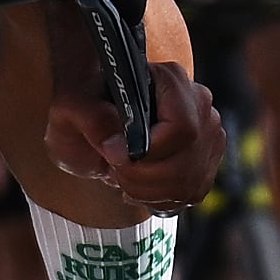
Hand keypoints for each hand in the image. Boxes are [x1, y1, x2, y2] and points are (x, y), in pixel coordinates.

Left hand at [44, 58, 222, 213]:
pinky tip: (140, 185)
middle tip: (115, 170)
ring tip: (124, 178)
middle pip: (187, 160)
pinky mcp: (206, 157)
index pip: (182, 127)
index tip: (115, 155)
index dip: (147, 153)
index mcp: (169, 80)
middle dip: (144, 178)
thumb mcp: (72, 105)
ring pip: (190, 180)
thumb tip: (114, 144)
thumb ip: (91, 118)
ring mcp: (206, 130)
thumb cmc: (86, 100)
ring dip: (150, 191)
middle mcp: (197, 102)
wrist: (96, 107)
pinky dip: (162, 199)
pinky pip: (193, 192)